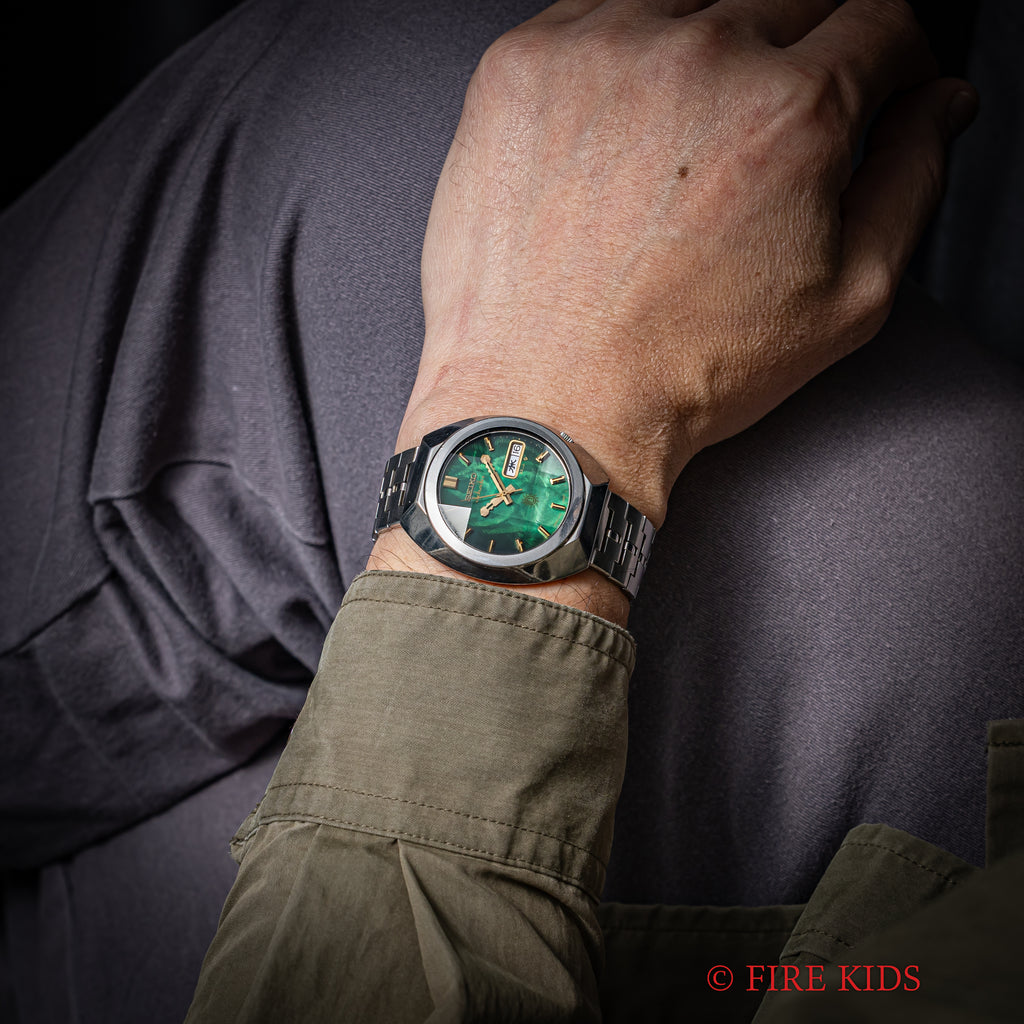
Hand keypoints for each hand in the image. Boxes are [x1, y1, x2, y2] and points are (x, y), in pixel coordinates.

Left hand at [399, 0, 976, 528]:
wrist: (550, 403)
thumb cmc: (680, 370)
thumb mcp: (845, 302)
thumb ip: (912, 181)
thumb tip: (936, 106)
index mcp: (789, 113)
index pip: (878, 19)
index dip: (887, 59)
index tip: (870, 86)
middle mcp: (696, 61)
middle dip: (801, 55)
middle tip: (764, 137)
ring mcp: (598, 53)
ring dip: (708, 46)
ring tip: (687, 139)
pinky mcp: (522, 68)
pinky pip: (593, 12)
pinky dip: (621, 51)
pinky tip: (619, 127)